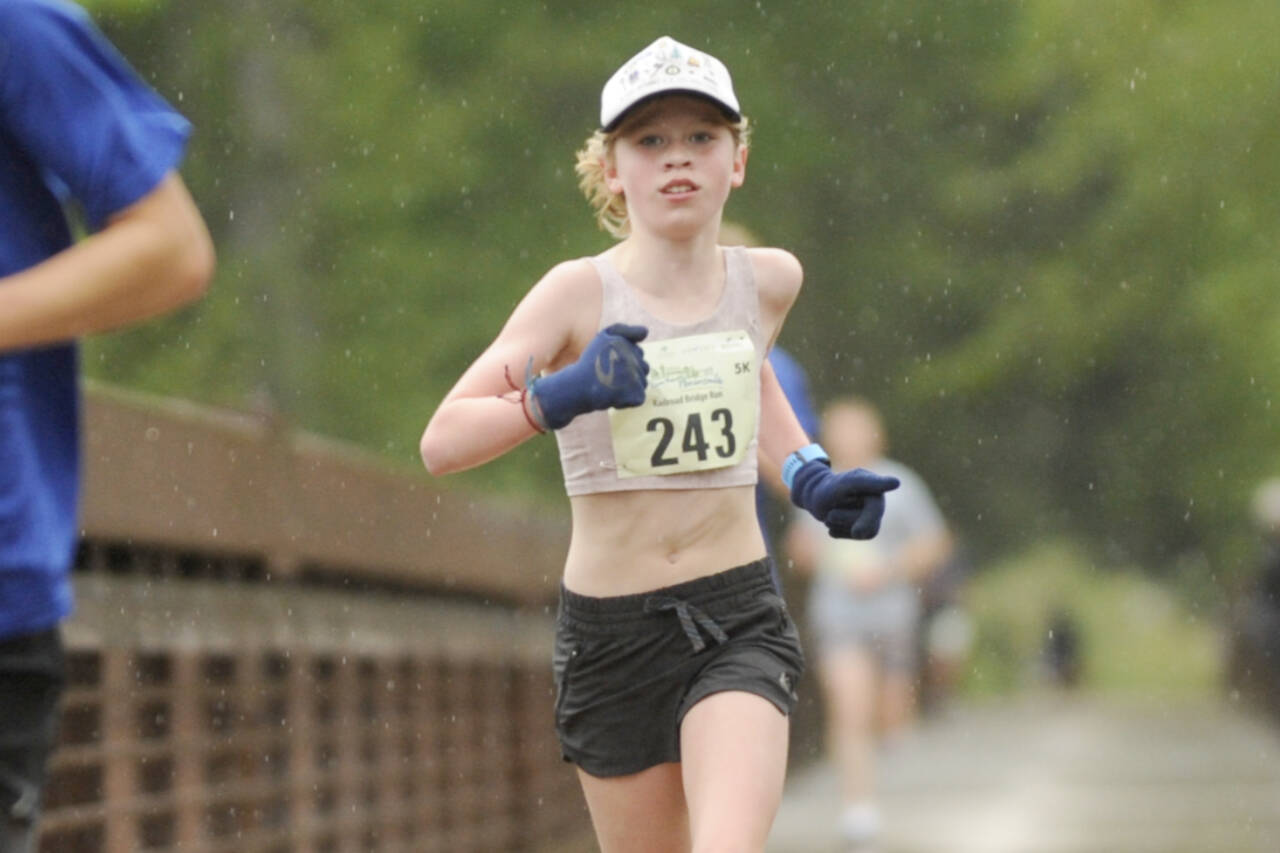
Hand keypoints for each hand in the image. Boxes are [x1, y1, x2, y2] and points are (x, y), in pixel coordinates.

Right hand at [529, 323, 648, 428]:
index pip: (638, 353)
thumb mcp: (603, 338)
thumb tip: (646, 331)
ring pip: (642, 383)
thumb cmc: (588, 364)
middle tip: (610, 378)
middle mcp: (633, 358)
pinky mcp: (635, 394)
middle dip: (630, 374)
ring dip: (630, 387)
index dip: (624, 362)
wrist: (576, 388)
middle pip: (643, 368)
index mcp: (626, 344)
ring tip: (611, 387)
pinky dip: (627, 401)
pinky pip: (639, 398)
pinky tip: (613, 398)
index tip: (609, 366)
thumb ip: (624, 331)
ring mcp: (636, 376)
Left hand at [790, 460, 899, 539]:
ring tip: (830, 515)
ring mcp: (871, 515)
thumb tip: (896, 483)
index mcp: (873, 484)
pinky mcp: (863, 529)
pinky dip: (839, 531)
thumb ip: (866, 484)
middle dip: (846, 518)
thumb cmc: (829, 488)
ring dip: (840, 523)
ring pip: (862, 530)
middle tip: (829, 516)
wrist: (816, 498)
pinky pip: (854, 536)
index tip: (894, 482)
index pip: (877, 488)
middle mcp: (876, 500)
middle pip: (870, 518)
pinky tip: (832, 524)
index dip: (884, 485)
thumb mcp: (843, 484)